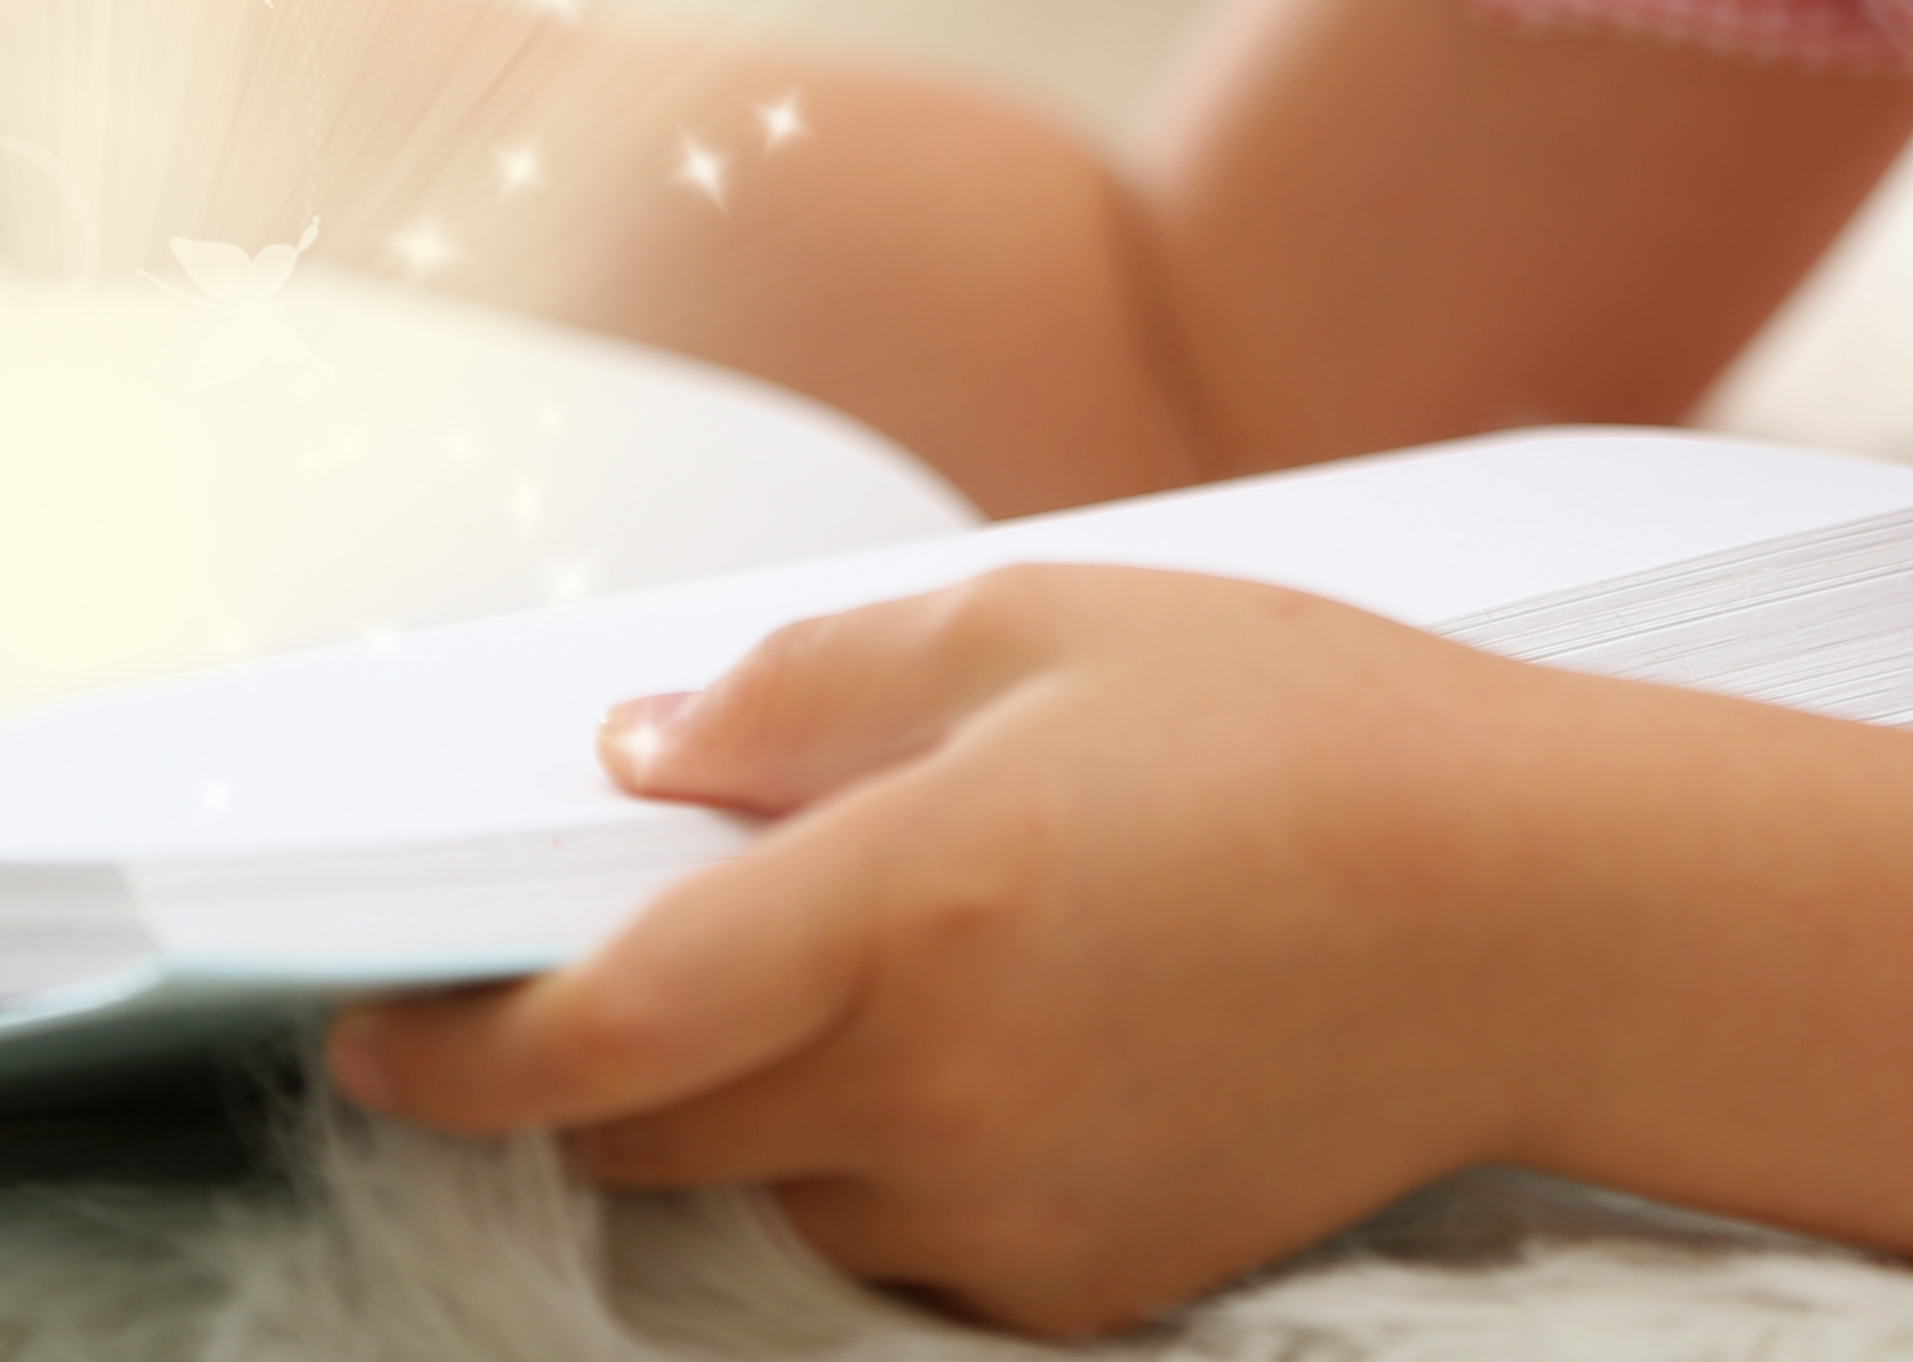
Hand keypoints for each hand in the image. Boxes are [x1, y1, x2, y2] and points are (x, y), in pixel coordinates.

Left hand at [326, 564, 1615, 1337]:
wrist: (1540, 913)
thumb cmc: (1304, 731)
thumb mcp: (1044, 626)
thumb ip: (813, 690)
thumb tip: (641, 754)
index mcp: (905, 908)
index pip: (593, 1039)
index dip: (446, 1054)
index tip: (373, 1034)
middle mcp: (936, 1092)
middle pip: (642, 1143)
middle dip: (586, 1072)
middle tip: (614, 961)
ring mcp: (1011, 1210)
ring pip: (769, 1203)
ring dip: (745, 1117)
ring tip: (859, 975)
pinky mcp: (1087, 1285)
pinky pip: (904, 1245)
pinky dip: (880, 1165)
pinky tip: (984, 1046)